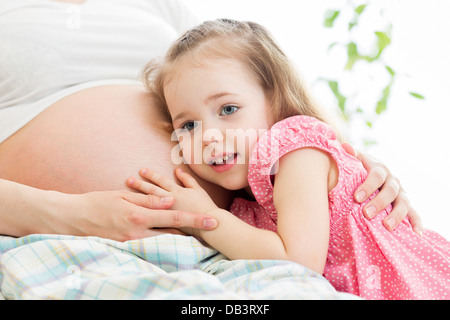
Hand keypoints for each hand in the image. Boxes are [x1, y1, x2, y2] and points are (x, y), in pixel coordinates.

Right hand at [61, 189, 216, 240]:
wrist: (71, 219)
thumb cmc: (96, 203)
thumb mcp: (122, 196)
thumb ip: (147, 200)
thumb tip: (169, 200)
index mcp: (139, 216)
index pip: (174, 218)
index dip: (195, 220)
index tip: (212, 221)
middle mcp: (137, 233)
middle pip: (172, 234)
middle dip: (192, 233)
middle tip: (208, 231)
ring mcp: (131, 243)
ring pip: (162, 243)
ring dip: (178, 239)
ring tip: (194, 236)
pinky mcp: (125, 248)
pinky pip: (148, 247)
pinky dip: (161, 243)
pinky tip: (169, 242)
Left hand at [127, 168, 218, 234]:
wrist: (211, 225)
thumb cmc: (205, 206)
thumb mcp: (197, 189)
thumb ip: (187, 179)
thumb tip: (177, 170)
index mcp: (177, 192)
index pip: (161, 181)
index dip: (151, 175)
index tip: (141, 171)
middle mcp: (169, 202)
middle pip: (151, 191)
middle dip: (140, 185)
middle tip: (128, 180)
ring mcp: (167, 214)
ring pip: (149, 204)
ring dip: (138, 197)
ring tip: (129, 193)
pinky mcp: (166, 225)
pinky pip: (152, 219)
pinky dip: (143, 214)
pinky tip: (133, 212)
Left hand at [342, 143, 422, 235]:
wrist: (373, 174)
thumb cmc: (359, 170)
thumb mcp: (356, 161)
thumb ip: (351, 156)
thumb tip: (344, 146)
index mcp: (379, 169)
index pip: (376, 176)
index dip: (368, 186)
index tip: (356, 198)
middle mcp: (393, 180)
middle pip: (390, 191)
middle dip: (379, 202)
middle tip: (367, 214)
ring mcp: (401, 193)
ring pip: (404, 203)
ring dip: (397, 215)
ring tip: (387, 226)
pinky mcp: (406, 205)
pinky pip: (415, 214)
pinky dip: (417, 224)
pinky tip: (416, 234)